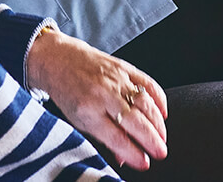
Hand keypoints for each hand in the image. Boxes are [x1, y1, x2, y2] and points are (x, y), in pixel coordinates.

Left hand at [26, 30, 167, 170]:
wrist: (59, 59)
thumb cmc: (67, 92)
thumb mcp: (77, 121)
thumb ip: (103, 139)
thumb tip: (126, 158)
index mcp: (88, 111)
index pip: (117, 138)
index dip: (133, 153)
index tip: (144, 163)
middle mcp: (103, 94)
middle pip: (134, 121)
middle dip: (152, 141)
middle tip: (160, 153)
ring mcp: (116, 79)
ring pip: (145, 103)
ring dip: (158, 123)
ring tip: (162, 138)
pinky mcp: (124, 67)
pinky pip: (148, 83)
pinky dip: (159, 99)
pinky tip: (163, 113)